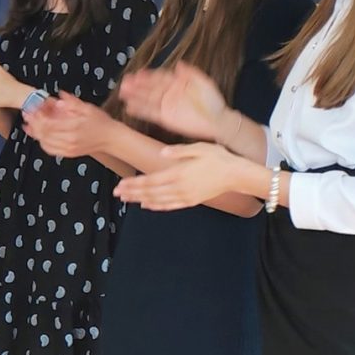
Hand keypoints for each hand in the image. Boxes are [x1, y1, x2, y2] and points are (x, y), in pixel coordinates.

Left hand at [19, 93, 119, 159]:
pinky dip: (42, 142)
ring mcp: (69, 149)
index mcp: (74, 127)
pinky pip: (50, 150)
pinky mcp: (68, 154)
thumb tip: (60, 96)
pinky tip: (39, 135)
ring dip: (35, 133)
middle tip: (27, 115)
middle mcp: (70, 140)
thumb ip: (73, 102)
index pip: (49, 124)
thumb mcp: (89, 108)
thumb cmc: (101, 122)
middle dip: (33, 124)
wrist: (111, 139)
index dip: (38, 117)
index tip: (32, 110)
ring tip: (29, 124)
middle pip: (44, 134)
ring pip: (45, 143)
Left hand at [116, 143, 256, 211]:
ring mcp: (185, 196)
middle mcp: (180, 187)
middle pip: (150, 192)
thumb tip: (162, 152)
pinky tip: (147, 206)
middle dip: (132, 192)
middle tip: (117, 193)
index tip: (121, 184)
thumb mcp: (200, 147)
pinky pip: (169, 206)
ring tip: (127, 199)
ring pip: (157, 200)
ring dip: (140, 200)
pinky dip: (156, 206)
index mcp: (179, 172)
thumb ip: (179, 150)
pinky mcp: (191, 201)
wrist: (237, 175)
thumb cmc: (220, 159)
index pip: (150, 180)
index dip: (134, 183)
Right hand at [119, 63, 229, 141]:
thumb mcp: (204, 83)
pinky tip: (130, 107)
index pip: (160, 78)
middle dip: (137, 85)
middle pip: (150, 88)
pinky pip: (150, 113)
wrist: (218, 122)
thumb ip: (191, 73)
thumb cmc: (214, 103)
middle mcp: (169, 94)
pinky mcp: (166, 119)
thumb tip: (179, 63)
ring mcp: (166, 106)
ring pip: (147, 100)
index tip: (139, 73)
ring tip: (123, 92)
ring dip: (135, 96)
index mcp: (178, 84)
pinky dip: (140, 111)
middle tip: (125, 81)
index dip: (149, 75)